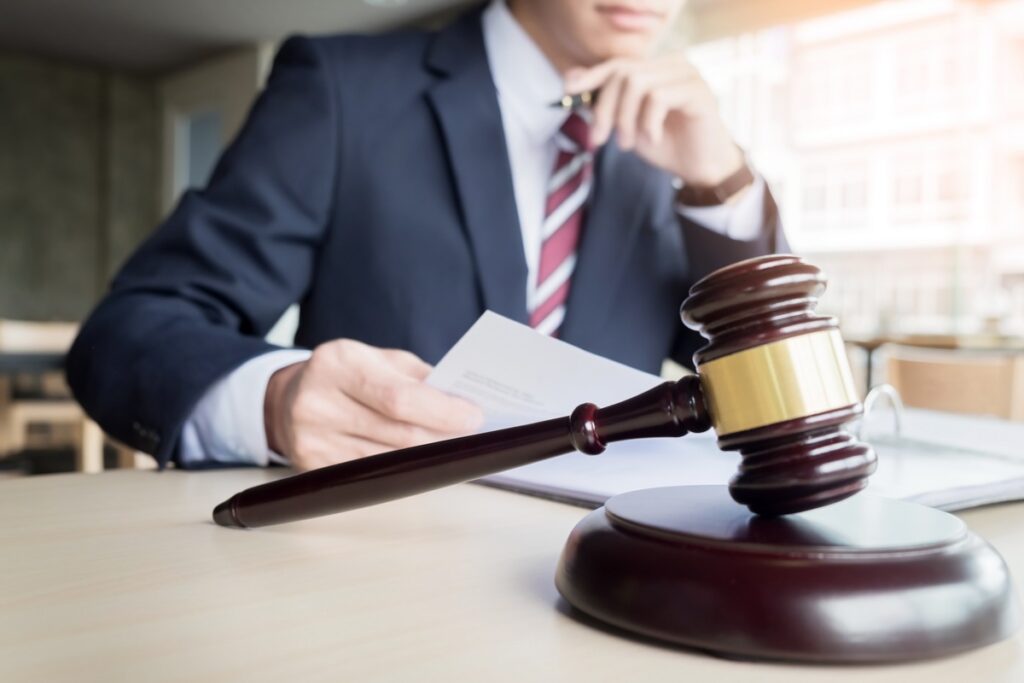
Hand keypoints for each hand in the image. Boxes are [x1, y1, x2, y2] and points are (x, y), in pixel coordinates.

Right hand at [264, 339, 483, 469]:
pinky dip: (402, 468)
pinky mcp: (311, 467)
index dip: (442, 411)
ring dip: (426, 455)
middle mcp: (318, 400)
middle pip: (398, 432)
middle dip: (442, 435)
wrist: (289, 399)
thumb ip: (420, 378)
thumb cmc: (350, 375)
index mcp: (338, 361)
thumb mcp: (381, 360)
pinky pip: (371, 474)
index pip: (400, 397)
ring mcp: (311, 438)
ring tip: (450, 445)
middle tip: (470, 434)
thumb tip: (464, 403)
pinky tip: (419, 460)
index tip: (474, 417)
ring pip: (388, 459)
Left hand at [564, 55, 744, 186]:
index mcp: (656, 69)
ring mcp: (688, 75)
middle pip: (623, 73)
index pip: (618, 64)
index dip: (592, 75)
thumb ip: (605, 102)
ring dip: (625, 118)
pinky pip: (659, 98)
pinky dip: (648, 123)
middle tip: (599, 138)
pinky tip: (652, 138)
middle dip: (605, 108)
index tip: (569, 90)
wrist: (699, 169)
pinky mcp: (699, 91)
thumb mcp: (626, 124)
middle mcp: (673, 65)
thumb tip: (571, 79)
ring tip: (627, 143)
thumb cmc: (666, 144)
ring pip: (638, 83)